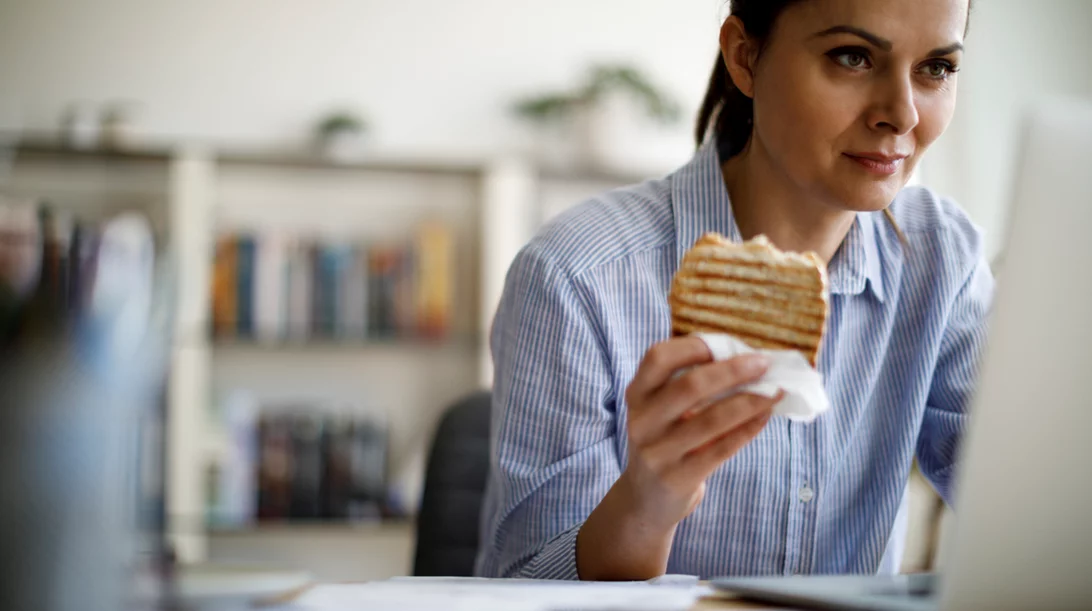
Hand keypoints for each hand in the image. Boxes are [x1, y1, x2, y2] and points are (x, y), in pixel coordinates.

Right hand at [620, 336, 779, 530]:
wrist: (646, 499)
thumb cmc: (665, 441)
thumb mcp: (661, 411)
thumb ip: (690, 386)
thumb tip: (746, 360)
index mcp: (637, 395)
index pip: (658, 358)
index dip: (693, 346)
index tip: (727, 343)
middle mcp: (642, 421)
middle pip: (690, 386)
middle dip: (732, 371)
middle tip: (764, 364)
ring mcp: (658, 452)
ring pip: (711, 419)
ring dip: (750, 401)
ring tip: (775, 390)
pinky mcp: (678, 478)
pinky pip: (721, 448)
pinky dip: (748, 429)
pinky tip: (765, 416)